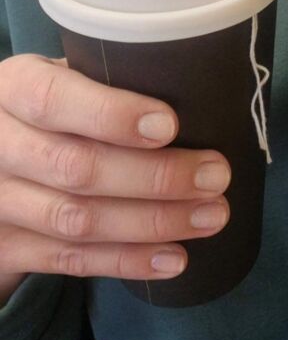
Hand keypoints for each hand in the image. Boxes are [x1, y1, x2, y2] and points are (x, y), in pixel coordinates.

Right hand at [0, 55, 230, 297]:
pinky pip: (69, 261)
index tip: (170, 125)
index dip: (112, 115)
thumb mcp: (63, 77)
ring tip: (211, 215)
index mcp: (12, 88)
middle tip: (215, 176)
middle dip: (155, 176)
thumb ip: (106, 81)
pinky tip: (174, 258)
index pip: (54, 100)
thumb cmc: (53, 106)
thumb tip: (195, 95)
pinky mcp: (5, 247)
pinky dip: (127, 261)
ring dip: (152, 222)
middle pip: (75, 168)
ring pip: (77, 220)